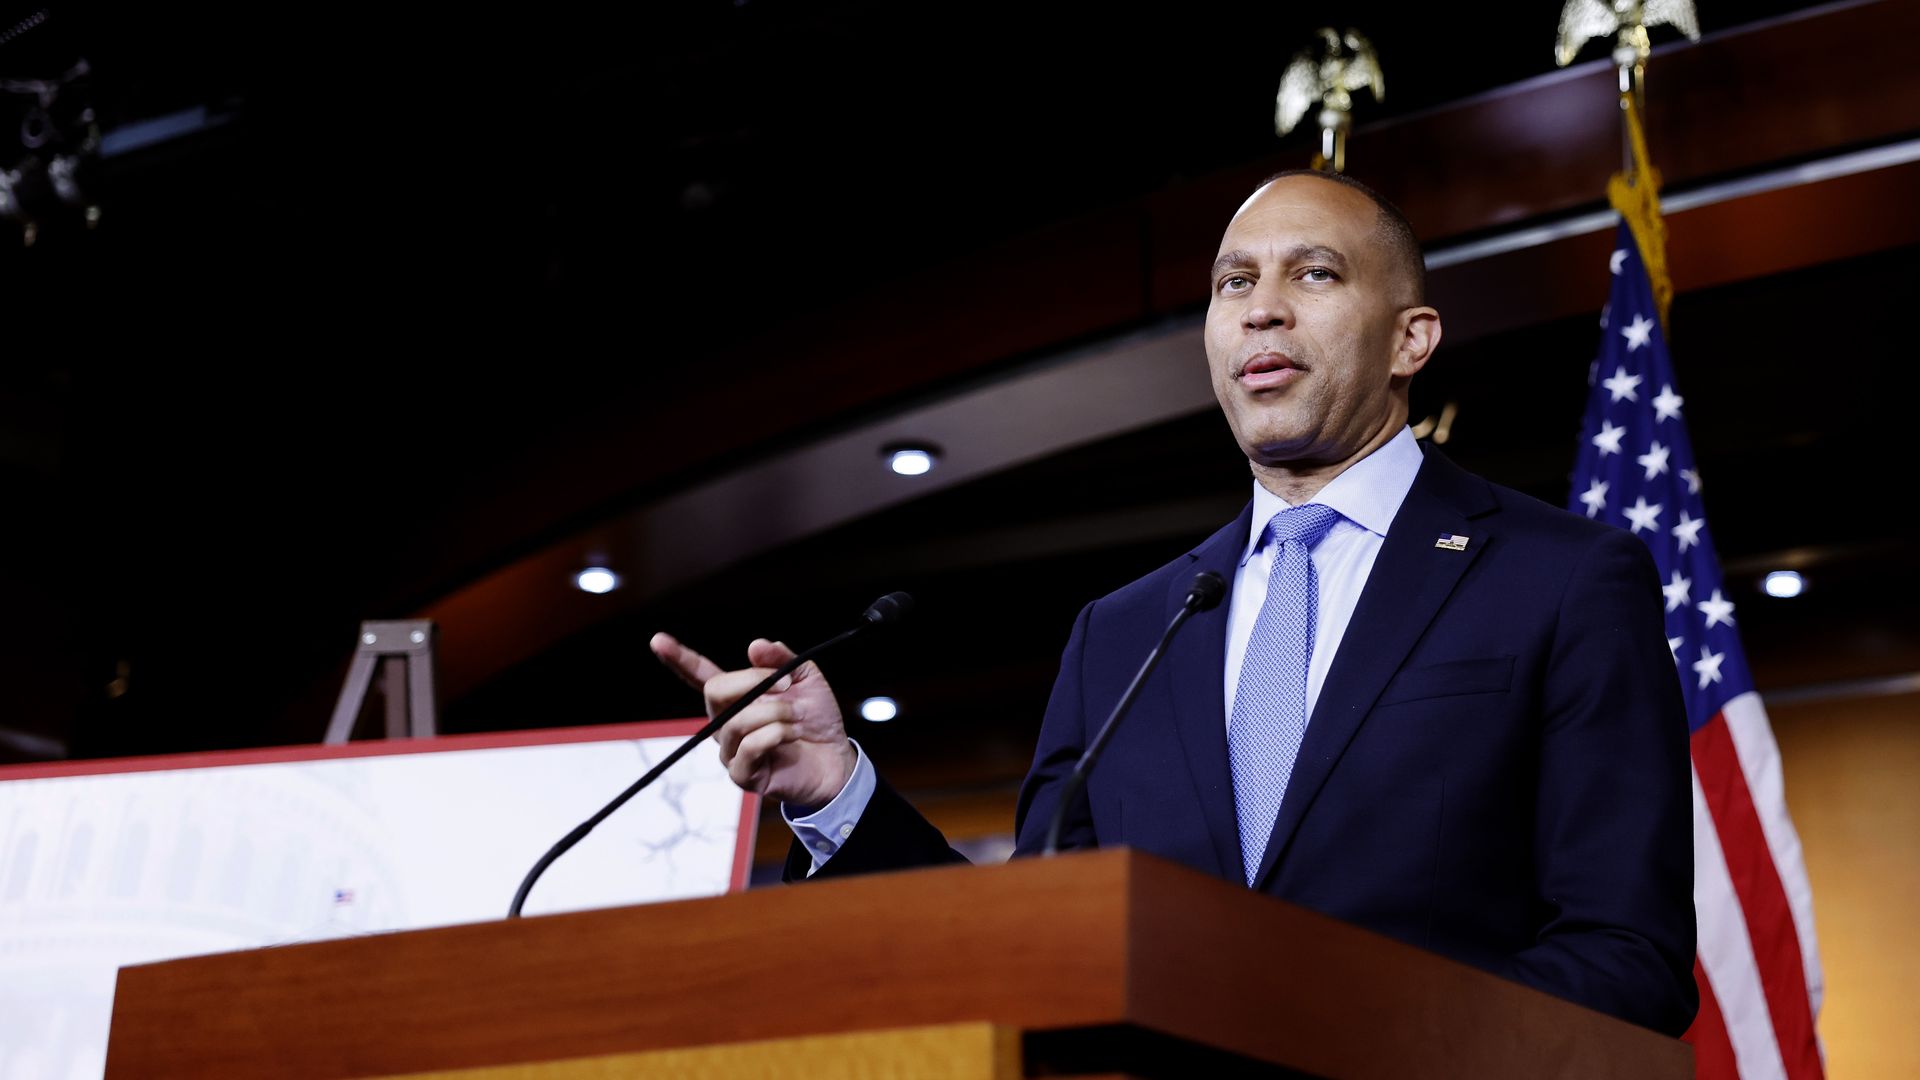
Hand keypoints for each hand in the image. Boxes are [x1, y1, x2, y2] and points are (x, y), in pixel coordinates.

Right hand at [649, 633, 856, 808]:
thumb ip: (783, 659)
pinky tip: (793, 735)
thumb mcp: (806, 680)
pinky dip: (776, 734)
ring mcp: (732, 751)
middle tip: (786, 685)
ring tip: (798, 716)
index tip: (658, 640)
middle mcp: (726, 724)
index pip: (700, 676)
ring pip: (737, 720)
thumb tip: (755, 645)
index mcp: (736, 698)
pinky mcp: (743, 774)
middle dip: (752, 681)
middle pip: (715, 691)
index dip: (679, 658)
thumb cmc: (816, 720)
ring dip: (775, 712)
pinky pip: (750, 746)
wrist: (836, 760)